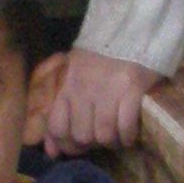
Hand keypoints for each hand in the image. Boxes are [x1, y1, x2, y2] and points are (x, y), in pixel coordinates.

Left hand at [39, 49, 153, 154]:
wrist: (128, 30)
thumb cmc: (99, 57)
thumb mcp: (72, 78)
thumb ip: (60, 113)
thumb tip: (51, 152)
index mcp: (66, 86)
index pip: (57, 127)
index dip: (66, 144)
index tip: (77, 146)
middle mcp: (83, 90)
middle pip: (82, 136)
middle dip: (92, 144)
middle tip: (100, 140)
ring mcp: (108, 90)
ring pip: (104, 135)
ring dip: (112, 143)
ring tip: (117, 138)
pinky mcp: (131, 90)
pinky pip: (126, 127)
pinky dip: (128, 137)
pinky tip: (130, 135)